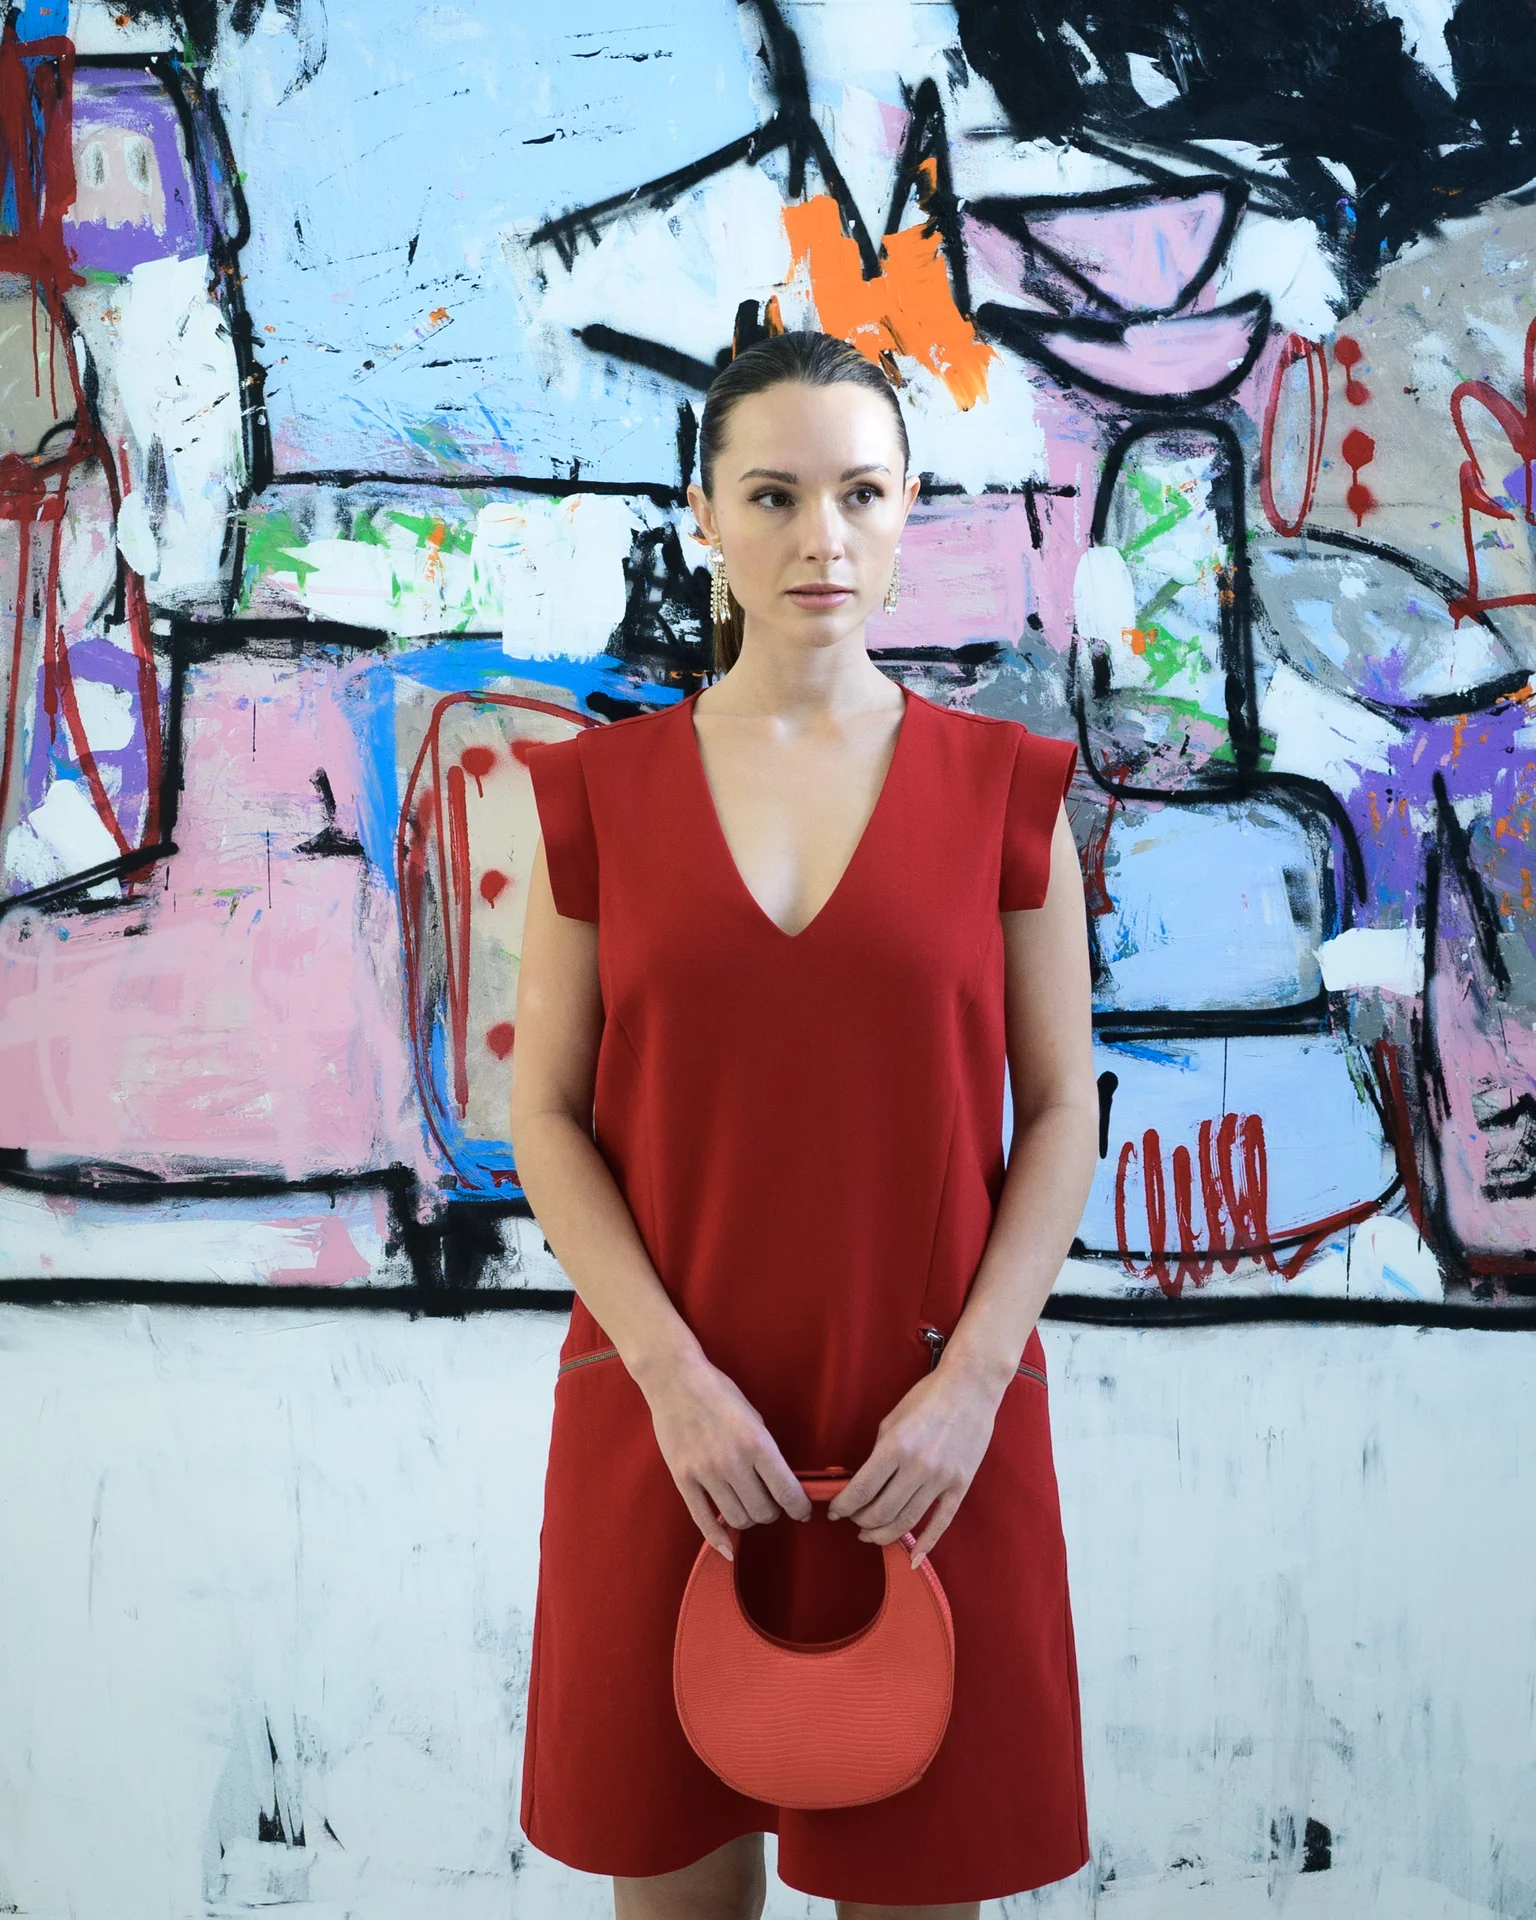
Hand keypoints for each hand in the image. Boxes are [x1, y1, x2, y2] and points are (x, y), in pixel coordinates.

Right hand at [639, 1347, 813, 1558]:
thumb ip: (768, 1453)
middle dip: (772, 1511)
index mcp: (757, 1444)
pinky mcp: (683, 1480)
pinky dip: (718, 1540)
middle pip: (763, 1512)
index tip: (802, 1511)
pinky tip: (728, 1548)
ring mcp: (705, 1474)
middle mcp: (732, 1463)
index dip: (800, 1509)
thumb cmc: (720, 1394)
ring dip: (749, 1518)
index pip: (788, 1493)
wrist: (676, 1381)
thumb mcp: (755, 1418)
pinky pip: (703, 1521)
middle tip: (770, 1501)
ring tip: (749, 1505)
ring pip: (737, 1519)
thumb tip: (783, 1485)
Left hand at [825, 1361, 1006, 1566]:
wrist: (970, 1388)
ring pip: (908, 1521)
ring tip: (871, 1535)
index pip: (862, 1489)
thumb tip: (864, 1482)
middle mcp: (918, 1466)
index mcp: (896, 1446)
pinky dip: (926, 1544)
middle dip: (861, 1521)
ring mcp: (942, 1478)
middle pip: (882, 1511)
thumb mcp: (892, 1419)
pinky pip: (942, 1522)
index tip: (835, 1512)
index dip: (844, 1506)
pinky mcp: (961, 1485)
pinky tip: (913, 1559)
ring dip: (884, 1534)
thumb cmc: (927, 1397)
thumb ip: (879, 1453)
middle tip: (854, 1521)